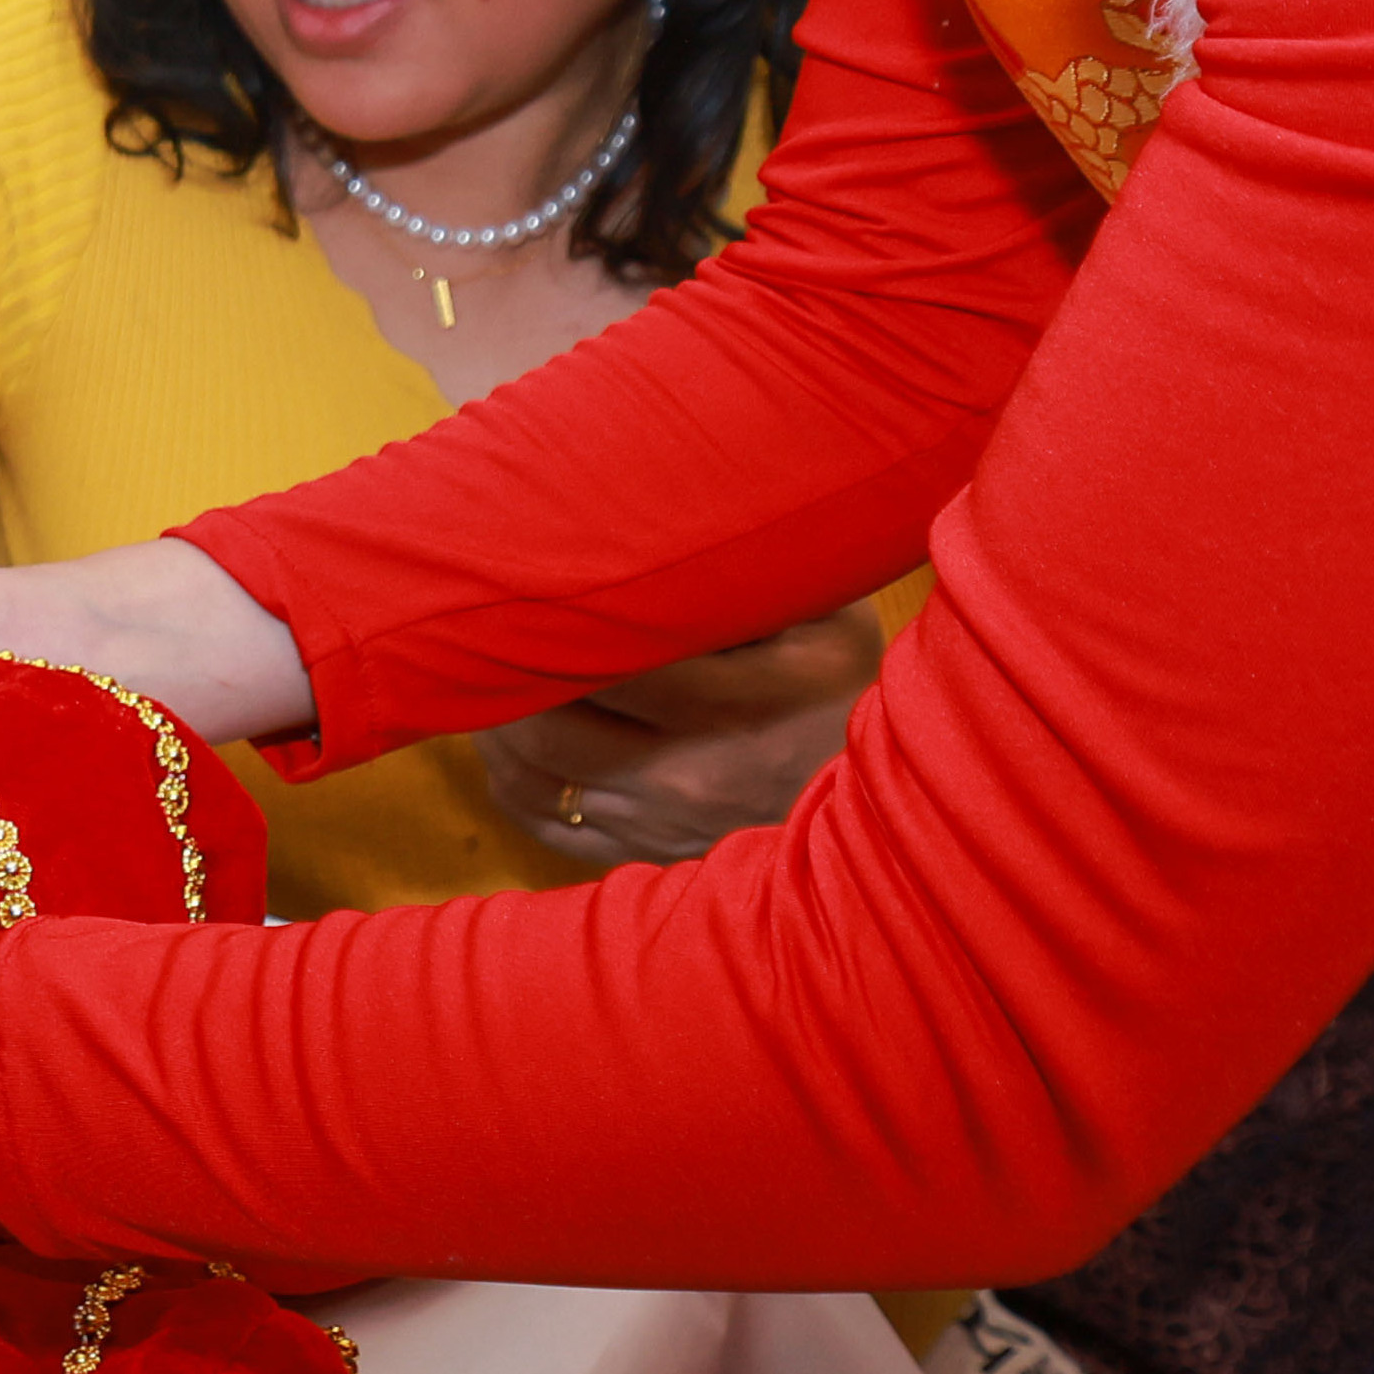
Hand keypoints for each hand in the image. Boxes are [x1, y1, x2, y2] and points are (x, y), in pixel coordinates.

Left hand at [471, 605, 889, 870]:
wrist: (891, 815)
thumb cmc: (852, 691)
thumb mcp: (830, 619)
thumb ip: (753, 576)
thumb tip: (663, 513)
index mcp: (741, 705)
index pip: (607, 661)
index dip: (551, 622)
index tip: (522, 581)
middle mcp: (694, 777)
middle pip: (551, 726)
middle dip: (506, 674)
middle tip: (482, 626)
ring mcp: (667, 828)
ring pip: (538, 779)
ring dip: (497, 729)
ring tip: (483, 678)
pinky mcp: (649, 859)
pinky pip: (548, 825)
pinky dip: (513, 782)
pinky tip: (506, 743)